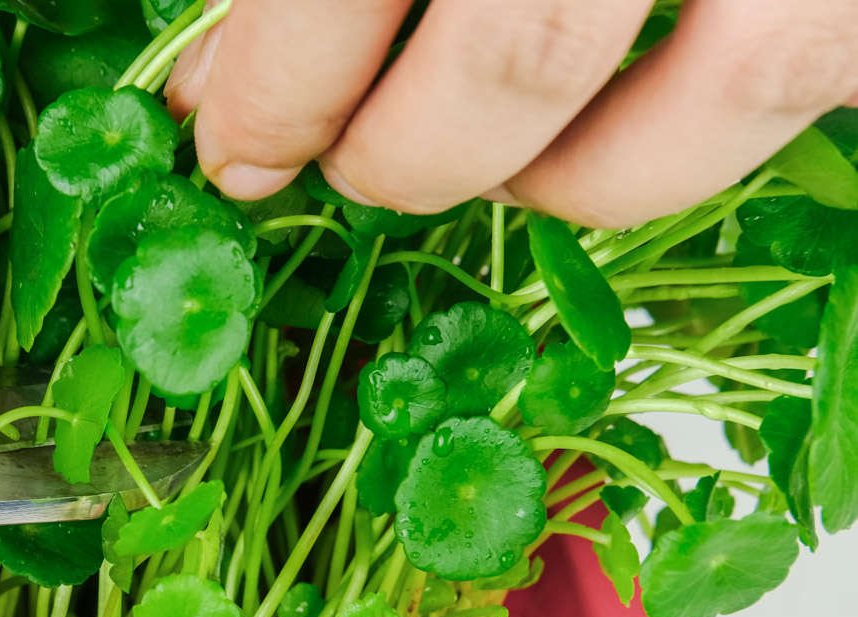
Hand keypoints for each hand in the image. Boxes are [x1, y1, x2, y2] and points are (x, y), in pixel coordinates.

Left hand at [168, 0, 857, 226]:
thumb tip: (211, 84)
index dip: (276, 91)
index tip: (237, 152)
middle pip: (522, 47)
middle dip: (407, 155)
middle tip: (357, 168)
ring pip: (730, 78)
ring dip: (568, 177)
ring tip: (489, 168)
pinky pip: (806, 74)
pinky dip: (682, 141)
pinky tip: (595, 133)